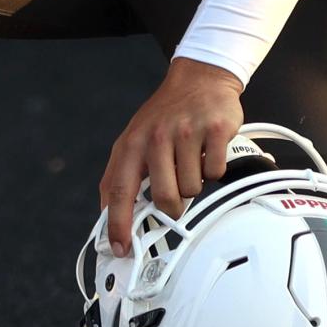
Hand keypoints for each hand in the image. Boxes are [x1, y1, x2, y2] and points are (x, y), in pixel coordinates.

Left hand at [99, 58, 243, 253]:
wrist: (199, 77)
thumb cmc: (165, 115)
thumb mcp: (134, 140)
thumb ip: (122, 176)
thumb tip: (110, 218)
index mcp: (132, 143)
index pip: (119, 191)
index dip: (118, 224)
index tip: (121, 249)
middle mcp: (156, 137)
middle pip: (164, 198)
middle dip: (172, 206)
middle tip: (176, 194)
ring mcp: (187, 132)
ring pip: (193, 188)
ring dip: (194, 183)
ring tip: (191, 160)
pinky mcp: (215, 130)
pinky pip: (215, 172)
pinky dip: (213, 169)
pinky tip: (207, 151)